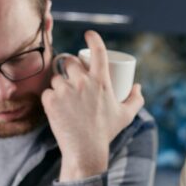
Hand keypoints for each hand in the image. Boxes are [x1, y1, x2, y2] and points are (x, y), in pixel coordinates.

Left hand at [42, 30, 144, 180]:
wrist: (85, 151)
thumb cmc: (106, 132)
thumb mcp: (125, 116)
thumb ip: (135, 100)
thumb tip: (137, 86)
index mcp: (101, 81)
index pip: (98, 51)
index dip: (93, 38)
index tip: (89, 34)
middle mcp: (82, 82)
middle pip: (70, 62)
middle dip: (70, 66)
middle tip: (71, 77)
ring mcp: (65, 91)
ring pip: (57, 78)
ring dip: (59, 84)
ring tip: (64, 96)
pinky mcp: (51, 101)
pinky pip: (47, 92)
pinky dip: (50, 98)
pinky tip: (55, 106)